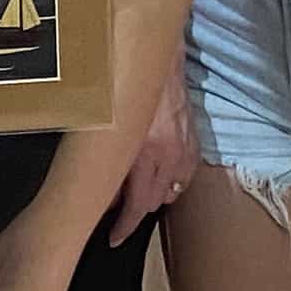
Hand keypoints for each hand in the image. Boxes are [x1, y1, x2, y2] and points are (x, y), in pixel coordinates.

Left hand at [108, 65, 194, 241]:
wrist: (153, 52)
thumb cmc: (121, 82)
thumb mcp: (103, 123)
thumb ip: (103, 157)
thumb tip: (98, 186)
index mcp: (145, 150)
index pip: (137, 204)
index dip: (124, 226)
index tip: (113, 238)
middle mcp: (169, 152)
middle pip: (155, 200)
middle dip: (135, 211)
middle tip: (116, 211)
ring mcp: (184, 143)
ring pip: (173, 189)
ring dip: (155, 197)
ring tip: (138, 195)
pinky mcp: (192, 134)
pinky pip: (187, 171)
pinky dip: (175, 181)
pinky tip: (164, 179)